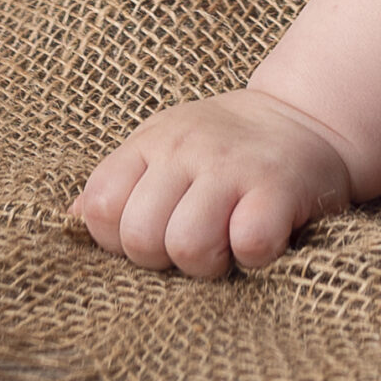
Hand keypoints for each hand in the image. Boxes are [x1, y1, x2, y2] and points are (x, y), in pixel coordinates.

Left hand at [72, 89, 354, 278]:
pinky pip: (250, 243)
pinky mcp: (280, 187)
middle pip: (140, 236)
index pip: (101, 208)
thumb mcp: (164, 149)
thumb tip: (70, 222)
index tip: (156, 231)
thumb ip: (120, 183)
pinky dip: (254, 256)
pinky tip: (260, 240)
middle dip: (163, 257)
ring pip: (187, 245)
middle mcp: (187, 148)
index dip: (120, 238)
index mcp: (152, 142)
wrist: (310, 118)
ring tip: (225, 244)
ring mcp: (234, 166)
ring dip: (207, 263)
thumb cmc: (227, 149)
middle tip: (196, 240)